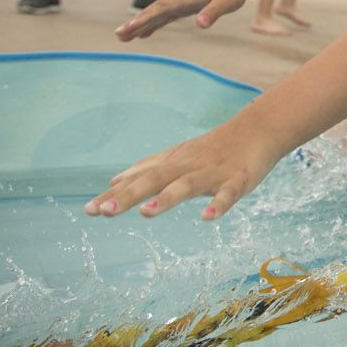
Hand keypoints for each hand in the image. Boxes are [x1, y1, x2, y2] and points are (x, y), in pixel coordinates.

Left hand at [84, 123, 281, 221]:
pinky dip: (218, 205)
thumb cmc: (214, 147)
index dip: (114, 195)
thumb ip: (147, 168)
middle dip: (129, 196)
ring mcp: (212, 174)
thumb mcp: (177, 155)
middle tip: (104, 212)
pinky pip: (227, 194)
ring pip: (186, 186)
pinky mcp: (237, 180)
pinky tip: (207, 217)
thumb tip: (113, 181)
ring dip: (166, 198)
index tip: (88, 210)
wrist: (258, 129)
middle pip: (155, 180)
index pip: (138, 180)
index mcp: (172, 164)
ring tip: (145, 213)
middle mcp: (187, 167)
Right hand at [116, 0, 247, 38]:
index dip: (145, 18)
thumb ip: (213, 13)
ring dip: (139, 25)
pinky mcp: (184, 7)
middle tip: (118, 35)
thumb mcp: (226, 3)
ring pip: (155, 15)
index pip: (161, 9)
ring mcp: (180, 2)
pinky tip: (143, 34)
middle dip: (135, 23)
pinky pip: (164, 17)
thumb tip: (201, 24)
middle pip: (152, 11)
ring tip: (123, 37)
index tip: (130, 27)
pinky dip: (152, 25)